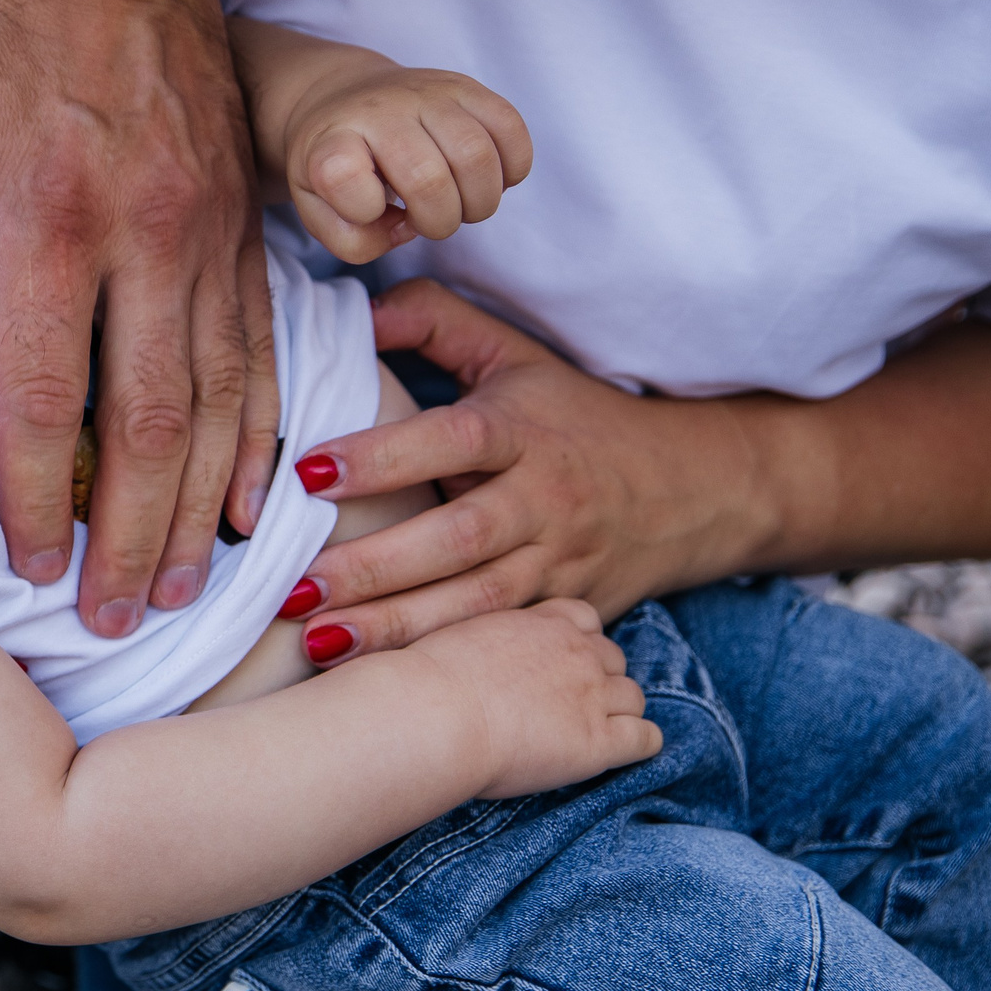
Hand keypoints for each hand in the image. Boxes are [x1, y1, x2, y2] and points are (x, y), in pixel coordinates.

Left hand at [0, 0, 277, 637]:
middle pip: (145, 417)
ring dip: (200, 507)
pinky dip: (263, 437)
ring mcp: (208, 240)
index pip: (41, 385)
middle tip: (118, 620)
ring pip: (219, 398)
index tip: (28, 564)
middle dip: (131, 533)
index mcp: (49, 217)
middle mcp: (144, 238)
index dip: (33, 487)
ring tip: (183, 591)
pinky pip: (265, 353)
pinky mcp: (245, 235)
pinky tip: (254, 504)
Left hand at [274, 54, 529, 263]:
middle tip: (429, 221)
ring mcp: (426, 92)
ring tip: (461, 205)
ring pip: (476, 155)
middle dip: (439, 223)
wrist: (344, 97)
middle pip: (428, 179)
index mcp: (332, 138)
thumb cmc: (335, 164)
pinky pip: (510, 128)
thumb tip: (405, 231)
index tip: (367, 208)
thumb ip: (351, 240)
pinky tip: (487, 180)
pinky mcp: (466, 86)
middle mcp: (380, 109)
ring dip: (480, 202)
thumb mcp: (317, 208)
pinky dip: (512, 169)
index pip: (340, 174)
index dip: (362, 209)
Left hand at [290, 280, 769, 662]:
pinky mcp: (564, 611)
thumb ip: (433, 320)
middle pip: (458, 538)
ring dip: (395, 628)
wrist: (694, 487)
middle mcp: (543, 500)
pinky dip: (444, 661)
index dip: (384, 456)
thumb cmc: (575, 414)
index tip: (310, 472)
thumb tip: (357, 312)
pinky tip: (380, 677)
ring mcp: (558, 564)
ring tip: (316, 643)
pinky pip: (499, 642)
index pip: (452, 441)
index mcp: (522, 430)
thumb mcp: (512, 354)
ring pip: (476, 604)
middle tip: (295, 587)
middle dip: (374, 568)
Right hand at [408, 599, 659, 797]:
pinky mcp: (600, 741)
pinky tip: (612, 755)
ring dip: (617, 713)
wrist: (432, 715)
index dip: (575, 643)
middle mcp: (575, 651)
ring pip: (633, 697)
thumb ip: (481, 642)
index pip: (583, 619)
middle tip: (566, 706)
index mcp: (540, 621)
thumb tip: (469, 657)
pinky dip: (637, 746)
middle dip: (597, 678)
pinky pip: (646, 739)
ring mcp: (591, 695)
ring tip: (586, 734)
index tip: (553, 665)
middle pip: (613, 657)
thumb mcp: (453, 640)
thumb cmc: (423, 683)